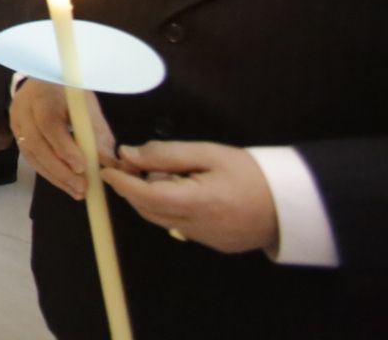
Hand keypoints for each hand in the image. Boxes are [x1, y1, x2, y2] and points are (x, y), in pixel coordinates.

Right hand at [11, 77, 115, 200]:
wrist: (42, 81)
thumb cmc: (69, 94)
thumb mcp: (87, 107)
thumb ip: (98, 134)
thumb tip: (111, 165)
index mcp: (44, 96)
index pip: (49, 123)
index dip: (64, 147)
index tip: (82, 168)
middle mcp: (24, 109)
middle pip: (36, 143)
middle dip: (60, 170)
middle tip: (82, 188)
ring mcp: (16, 122)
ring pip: (30, 154)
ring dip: (54, 176)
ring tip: (76, 192)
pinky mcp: (15, 133)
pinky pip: (29, 158)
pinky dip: (47, 173)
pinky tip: (63, 183)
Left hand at [102, 142, 279, 254]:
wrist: (292, 203)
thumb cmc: (252, 172)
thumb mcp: (209, 153)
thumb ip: (166, 154)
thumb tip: (128, 154)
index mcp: (198, 202)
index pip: (146, 196)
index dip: (122, 182)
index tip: (106, 169)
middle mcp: (198, 227)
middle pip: (149, 210)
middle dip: (133, 188)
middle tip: (132, 165)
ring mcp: (206, 239)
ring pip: (162, 220)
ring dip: (150, 199)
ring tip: (164, 174)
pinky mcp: (214, 244)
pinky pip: (179, 226)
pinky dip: (170, 209)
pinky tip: (183, 191)